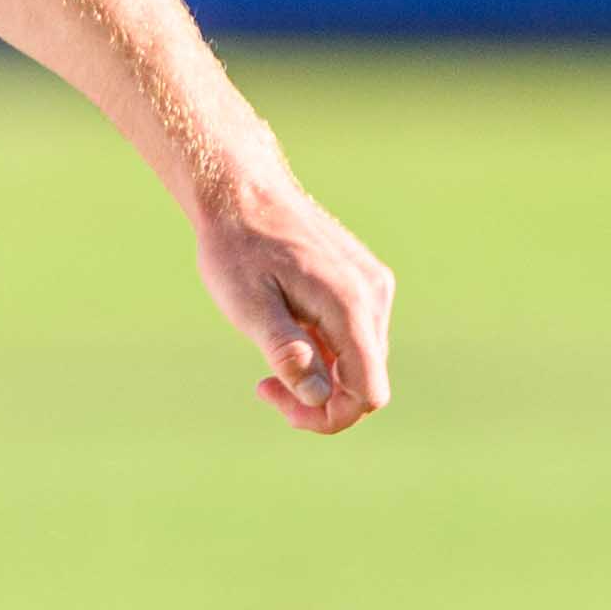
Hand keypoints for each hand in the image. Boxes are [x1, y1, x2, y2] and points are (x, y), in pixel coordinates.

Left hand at [192, 169, 394, 434]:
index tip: (281, 404)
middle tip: (266, 385)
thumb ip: (286, 352)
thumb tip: (318, 398)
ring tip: (271, 357)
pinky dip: (326, 349)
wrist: (242, 192)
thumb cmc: (237, 248)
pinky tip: (288, 330)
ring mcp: (373, 286)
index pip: (368, 391)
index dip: (330, 417)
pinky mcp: (364, 280)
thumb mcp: (249, 306)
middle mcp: (374, 295)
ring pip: (361, 360)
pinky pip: (356, 335)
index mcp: (350, 304)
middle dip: (320, 398)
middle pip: (366, 380)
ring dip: (323, 373)